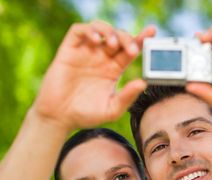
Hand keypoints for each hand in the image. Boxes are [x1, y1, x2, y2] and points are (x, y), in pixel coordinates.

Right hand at [31, 21, 155, 130]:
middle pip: (118, 37)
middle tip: (132, 50)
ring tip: (113, 44)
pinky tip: (96, 40)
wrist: (60, 118)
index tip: (152, 33)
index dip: (141, 39)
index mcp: (114, 69)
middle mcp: (101, 58)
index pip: (130, 49)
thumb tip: (143, 83)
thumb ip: (127, 97)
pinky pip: (79, 31)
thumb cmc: (86, 114)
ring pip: (100, 29)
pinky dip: (89, 30)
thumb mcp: (112, 110)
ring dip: (109, 31)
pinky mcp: (69, 51)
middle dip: (127, 38)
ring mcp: (85, 52)